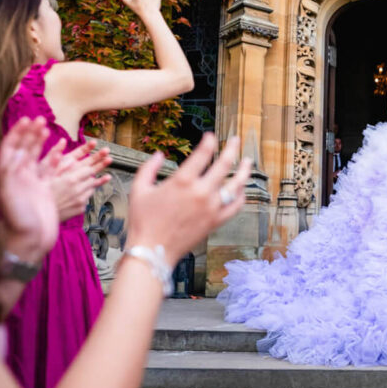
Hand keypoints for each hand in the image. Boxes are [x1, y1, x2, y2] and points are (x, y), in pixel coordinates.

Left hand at [0, 117, 59, 262]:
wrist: (30, 240)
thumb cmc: (18, 220)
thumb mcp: (10, 194)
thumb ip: (12, 173)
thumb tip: (16, 153)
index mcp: (8, 176)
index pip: (10, 148)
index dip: (17, 133)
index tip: (26, 120)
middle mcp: (18, 177)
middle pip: (24, 149)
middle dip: (31, 133)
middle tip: (41, 119)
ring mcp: (32, 183)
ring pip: (38, 157)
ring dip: (43, 143)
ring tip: (49, 130)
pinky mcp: (44, 191)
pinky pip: (50, 171)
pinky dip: (55, 159)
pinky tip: (61, 151)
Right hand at [41, 139, 111, 221]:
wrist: (36, 217)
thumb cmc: (35, 192)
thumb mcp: (42, 172)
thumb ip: (54, 156)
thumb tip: (63, 141)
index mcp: (70, 179)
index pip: (88, 168)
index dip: (96, 159)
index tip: (105, 152)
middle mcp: (78, 190)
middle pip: (93, 176)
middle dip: (100, 166)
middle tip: (109, 159)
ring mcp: (80, 201)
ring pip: (91, 188)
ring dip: (92, 181)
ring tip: (104, 174)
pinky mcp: (80, 209)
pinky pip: (87, 198)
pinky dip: (85, 192)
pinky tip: (83, 189)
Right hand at [127, 133, 254, 261]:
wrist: (152, 251)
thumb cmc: (143, 221)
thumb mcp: (139, 189)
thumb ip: (148, 168)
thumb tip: (159, 154)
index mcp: (182, 182)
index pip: (203, 153)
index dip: (209, 141)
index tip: (210, 136)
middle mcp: (201, 193)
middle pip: (224, 164)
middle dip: (232, 148)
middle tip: (236, 140)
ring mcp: (211, 208)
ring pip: (236, 185)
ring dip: (244, 170)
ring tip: (248, 161)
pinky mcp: (216, 222)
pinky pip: (235, 206)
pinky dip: (241, 196)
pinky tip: (241, 189)